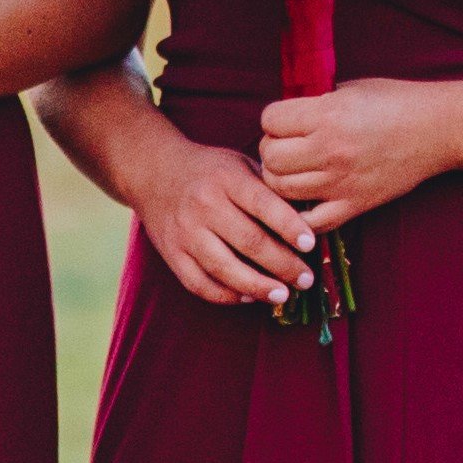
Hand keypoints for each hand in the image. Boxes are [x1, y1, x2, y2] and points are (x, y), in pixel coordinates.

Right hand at [127, 140, 316, 308]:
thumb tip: (309, 221)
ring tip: (282, 295)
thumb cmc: (209, 170)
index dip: (291, 228)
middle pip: (249, 242)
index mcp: (226, 179)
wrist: (151, 170)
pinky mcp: (171, 252)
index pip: (264, 205)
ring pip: (224, 267)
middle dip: (283, 265)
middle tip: (305, 279)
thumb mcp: (239, 165)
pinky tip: (247, 297)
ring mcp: (184, 232)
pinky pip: (199, 282)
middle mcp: (204, 205)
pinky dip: (225, 295)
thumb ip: (268, 190)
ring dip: (257, 286)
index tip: (310, 245)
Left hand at [256, 79, 450, 237]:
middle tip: (287, 146)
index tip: (286, 120)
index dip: (274, 119)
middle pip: (271, 158)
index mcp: (327, 116)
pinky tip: (305, 199)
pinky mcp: (356, 204)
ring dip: (281, 178)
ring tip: (296, 169)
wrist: (440, 128)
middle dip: (272, 150)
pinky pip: (312, 221)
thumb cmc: (395, 102)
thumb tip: (280, 118)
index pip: (270, 121)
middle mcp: (331, 150)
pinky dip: (301, 215)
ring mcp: (342, 181)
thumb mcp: (348, 90)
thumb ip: (312, 104)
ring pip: (282, 189)